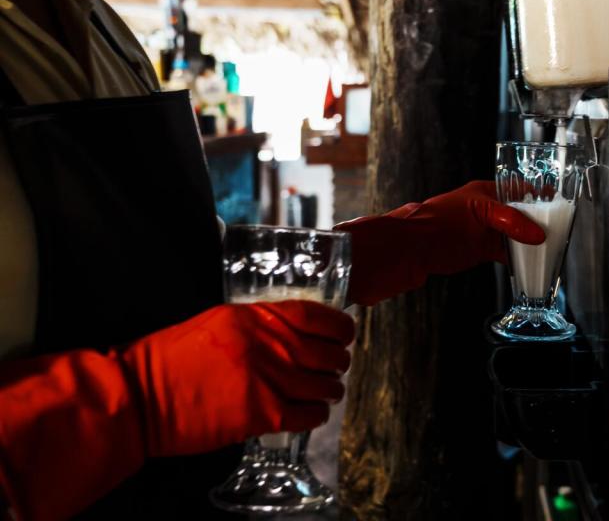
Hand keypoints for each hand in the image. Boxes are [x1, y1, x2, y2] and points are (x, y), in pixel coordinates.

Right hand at [126, 299, 354, 455]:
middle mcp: (272, 346)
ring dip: (329, 390)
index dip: (340, 327)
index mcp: (259, 317)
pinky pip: (310, 416)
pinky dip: (315, 415)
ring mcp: (271, 381)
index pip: (319, 317)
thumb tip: (292, 330)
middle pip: (330, 353)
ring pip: (326, 386)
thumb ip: (259, 323)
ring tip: (324, 391)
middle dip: (338, 361)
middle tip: (334, 366)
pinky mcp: (264, 415)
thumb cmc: (170, 358)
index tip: (344, 334)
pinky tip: (308, 413)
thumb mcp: (218, 321)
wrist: (140, 397)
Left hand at [336, 180, 544, 304]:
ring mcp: (483, 231)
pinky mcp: (479, 251)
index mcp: (486, 192)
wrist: (409, 250)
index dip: (540, 197)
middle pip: (521, 215)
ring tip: (551, 250)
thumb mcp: (480, 214)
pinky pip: (506, 254)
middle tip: (560, 232)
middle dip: (539, 223)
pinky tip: (530, 266)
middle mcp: (487, 210)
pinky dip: (519, 259)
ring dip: (530, 243)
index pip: (521, 190)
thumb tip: (538, 235)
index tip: (560, 205)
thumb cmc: (436, 225)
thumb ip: (511, 222)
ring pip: (515, 236)